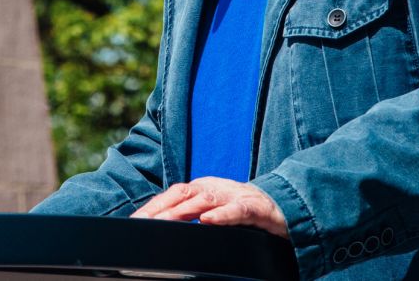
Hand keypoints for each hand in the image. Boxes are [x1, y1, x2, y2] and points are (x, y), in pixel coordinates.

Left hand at [131, 176, 288, 238]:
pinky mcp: (255, 208)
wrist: (283, 207)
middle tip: (142, 223)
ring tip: (165, 222)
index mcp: (203, 189)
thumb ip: (190, 217)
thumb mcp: (214, 211)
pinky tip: (207, 221)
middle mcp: (216, 188)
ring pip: (205, 199)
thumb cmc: (243, 211)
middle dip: (161, 208)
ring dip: (183, 210)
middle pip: (183, 194)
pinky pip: (237, 210)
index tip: (134, 221)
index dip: (153, 207)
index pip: (172, 194)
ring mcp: (235, 195)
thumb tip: (162, 229)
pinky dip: (222, 214)